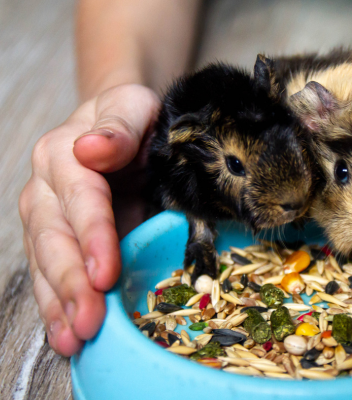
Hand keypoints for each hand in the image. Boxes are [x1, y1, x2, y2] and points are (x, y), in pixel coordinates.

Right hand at [19, 84, 159, 355]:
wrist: (119, 123)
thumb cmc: (133, 117)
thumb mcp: (134, 107)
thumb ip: (119, 127)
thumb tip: (91, 148)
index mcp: (64, 153)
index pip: (80, 198)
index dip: (92, 236)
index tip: (105, 272)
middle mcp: (47, 188)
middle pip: (54, 239)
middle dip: (71, 283)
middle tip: (88, 322)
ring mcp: (47, 217)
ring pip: (46, 263)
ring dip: (59, 304)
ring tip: (73, 340)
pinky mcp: (57, 240)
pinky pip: (51, 274)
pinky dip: (59, 306)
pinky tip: (67, 334)